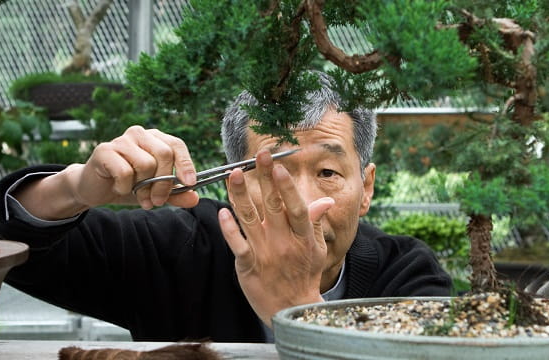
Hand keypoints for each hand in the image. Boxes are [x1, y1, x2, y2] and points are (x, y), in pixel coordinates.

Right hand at [72, 126, 198, 209]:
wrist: (95, 189)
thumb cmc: (128, 185)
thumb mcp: (155, 192)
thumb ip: (175, 194)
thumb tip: (194, 198)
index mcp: (154, 139)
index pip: (176, 144)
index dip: (185, 164)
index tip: (190, 184)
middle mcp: (139, 134)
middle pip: (164, 153)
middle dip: (164, 182)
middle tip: (157, 201)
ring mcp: (121, 140)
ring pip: (146, 163)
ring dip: (144, 188)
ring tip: (138, 195)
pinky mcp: (104, 150)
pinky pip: (124, 171)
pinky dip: (125, 187)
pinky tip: (118, 188)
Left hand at [217, 150, 334, 326]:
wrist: (292, 308)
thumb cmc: (305, 275)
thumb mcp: (317, 249)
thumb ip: (315, 222)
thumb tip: (326, 200)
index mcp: (302, 237)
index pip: (295, 206)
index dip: (287, 186)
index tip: (279, 166)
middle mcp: (283, 242)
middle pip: (272, 205)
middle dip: (265, 178)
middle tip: (259, 155)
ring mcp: (264, 253)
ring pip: (249, 218)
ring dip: (240, 195)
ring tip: (234, 174)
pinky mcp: (248, 265)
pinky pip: (237, 244)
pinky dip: (229, 228)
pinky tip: (222, 212)